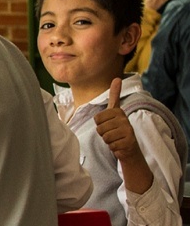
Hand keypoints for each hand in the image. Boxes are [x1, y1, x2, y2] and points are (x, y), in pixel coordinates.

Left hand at [93, 78, 151, 193]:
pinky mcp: (129, 141)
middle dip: (103, 133)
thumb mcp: (115, 111)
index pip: (97, 119)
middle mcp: (124, 119)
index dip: (99, 124)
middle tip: (112, 133)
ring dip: (108, 140)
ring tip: (115, 138)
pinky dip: (113, 147)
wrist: (129, 147)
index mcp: (118, 112)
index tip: (109, 124)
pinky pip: (110, 144)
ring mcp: (127, 130)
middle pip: (99, 128)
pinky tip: (119, 145)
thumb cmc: (118, 128)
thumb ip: (115, 95)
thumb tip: (117, 77)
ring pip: (104, 136)